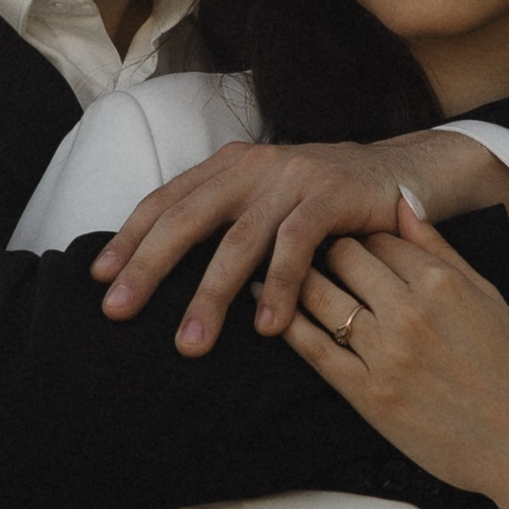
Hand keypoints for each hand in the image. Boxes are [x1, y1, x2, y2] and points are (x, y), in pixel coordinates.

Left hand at [91, 129, 508, 353]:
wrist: (409, 174)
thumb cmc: (331, 205)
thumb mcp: (270, 206)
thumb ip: (228, 225)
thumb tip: (163, 270)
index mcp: (231, 166)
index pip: (166, 201)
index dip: (130, 239)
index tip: (99, 280)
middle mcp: (255, 165)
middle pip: (186, 218)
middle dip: (148, 267)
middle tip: (117, 312)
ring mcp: (294, 177)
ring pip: (238, 240)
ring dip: (210, 295)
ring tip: (190, 343)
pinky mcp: (334, 194)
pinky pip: (297, 245)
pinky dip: (280, 287)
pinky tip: (267, 327)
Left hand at [283, 203, 508, 508]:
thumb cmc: (508, 369)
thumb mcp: (486, 297)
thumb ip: (441, 250)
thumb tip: (403, 200)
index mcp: (443, 282)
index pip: (380, 234)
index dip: (357, 228)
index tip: (341, 230)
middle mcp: (411, 311)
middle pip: (343, 255)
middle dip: (322, 245)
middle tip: (302, 244)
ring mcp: (386, 353)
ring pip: (320, 293)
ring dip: (293, 276)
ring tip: (272, 268)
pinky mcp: (367, 394)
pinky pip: (314, 347)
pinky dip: (286, 322)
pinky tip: (267, 309)